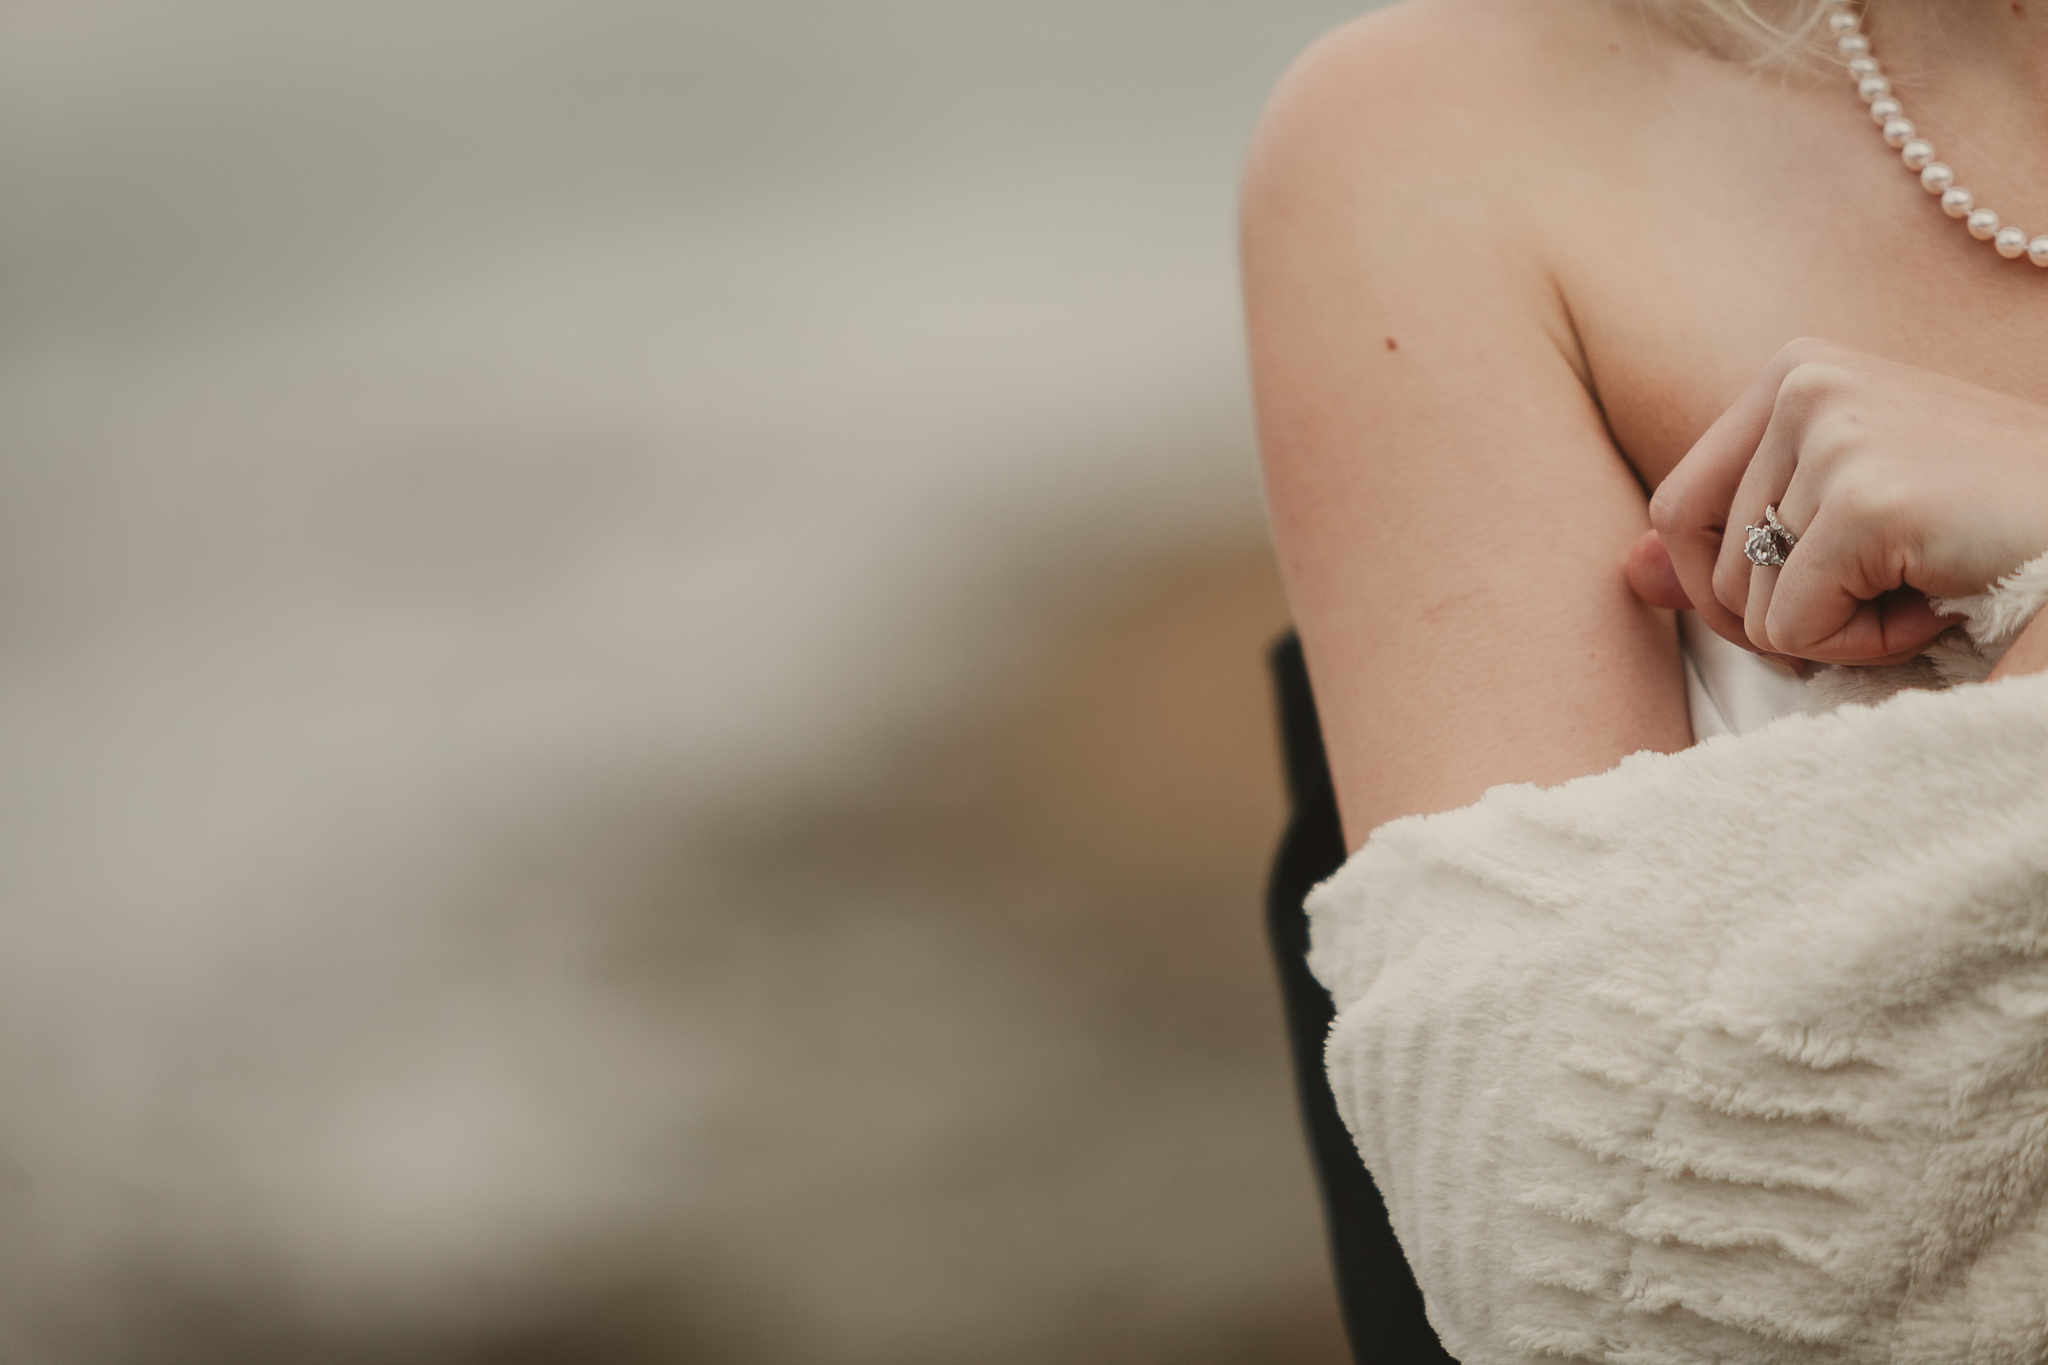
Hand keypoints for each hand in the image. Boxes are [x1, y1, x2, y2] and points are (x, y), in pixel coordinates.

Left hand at [1648, 338, 2047, 664]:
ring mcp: (1835, 432)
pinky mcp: (1868, 496)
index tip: (1812, 588)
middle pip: (1698, 558)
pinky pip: (1798, 629)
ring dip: (1835, 630)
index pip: (1678, 508)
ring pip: (1748, 603)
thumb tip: (1626, 573)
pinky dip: (1864, 647)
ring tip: (1923, 583)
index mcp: (1793, 372)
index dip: (1725, 582)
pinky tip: (1938, 601)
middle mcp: (1803, 382)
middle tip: (1879, 593)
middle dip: (1778, 613)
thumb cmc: (1988, 529)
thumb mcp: (1842, 518)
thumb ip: (1730, 540)